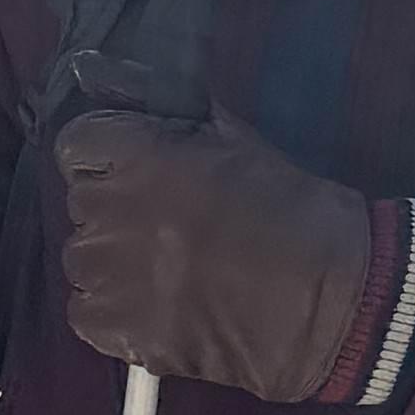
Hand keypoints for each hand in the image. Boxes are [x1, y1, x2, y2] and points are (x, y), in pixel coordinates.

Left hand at [52, 97, 369, 402]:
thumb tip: (116, 83)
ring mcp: (115, 276)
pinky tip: (159, 309)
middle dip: (116, 210)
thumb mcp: (238, 140)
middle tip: (168, 225)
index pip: (77, 144)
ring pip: (80, 260)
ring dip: (113, 262)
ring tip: (169, 271)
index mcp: (142, 158)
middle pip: (80, 203)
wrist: (337, 302)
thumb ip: (172, 115)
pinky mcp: (124, 331)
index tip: (129, 169)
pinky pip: (86, 314)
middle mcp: (116, 213)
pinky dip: (113, 312)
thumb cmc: (297, 216)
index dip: (102, 155)